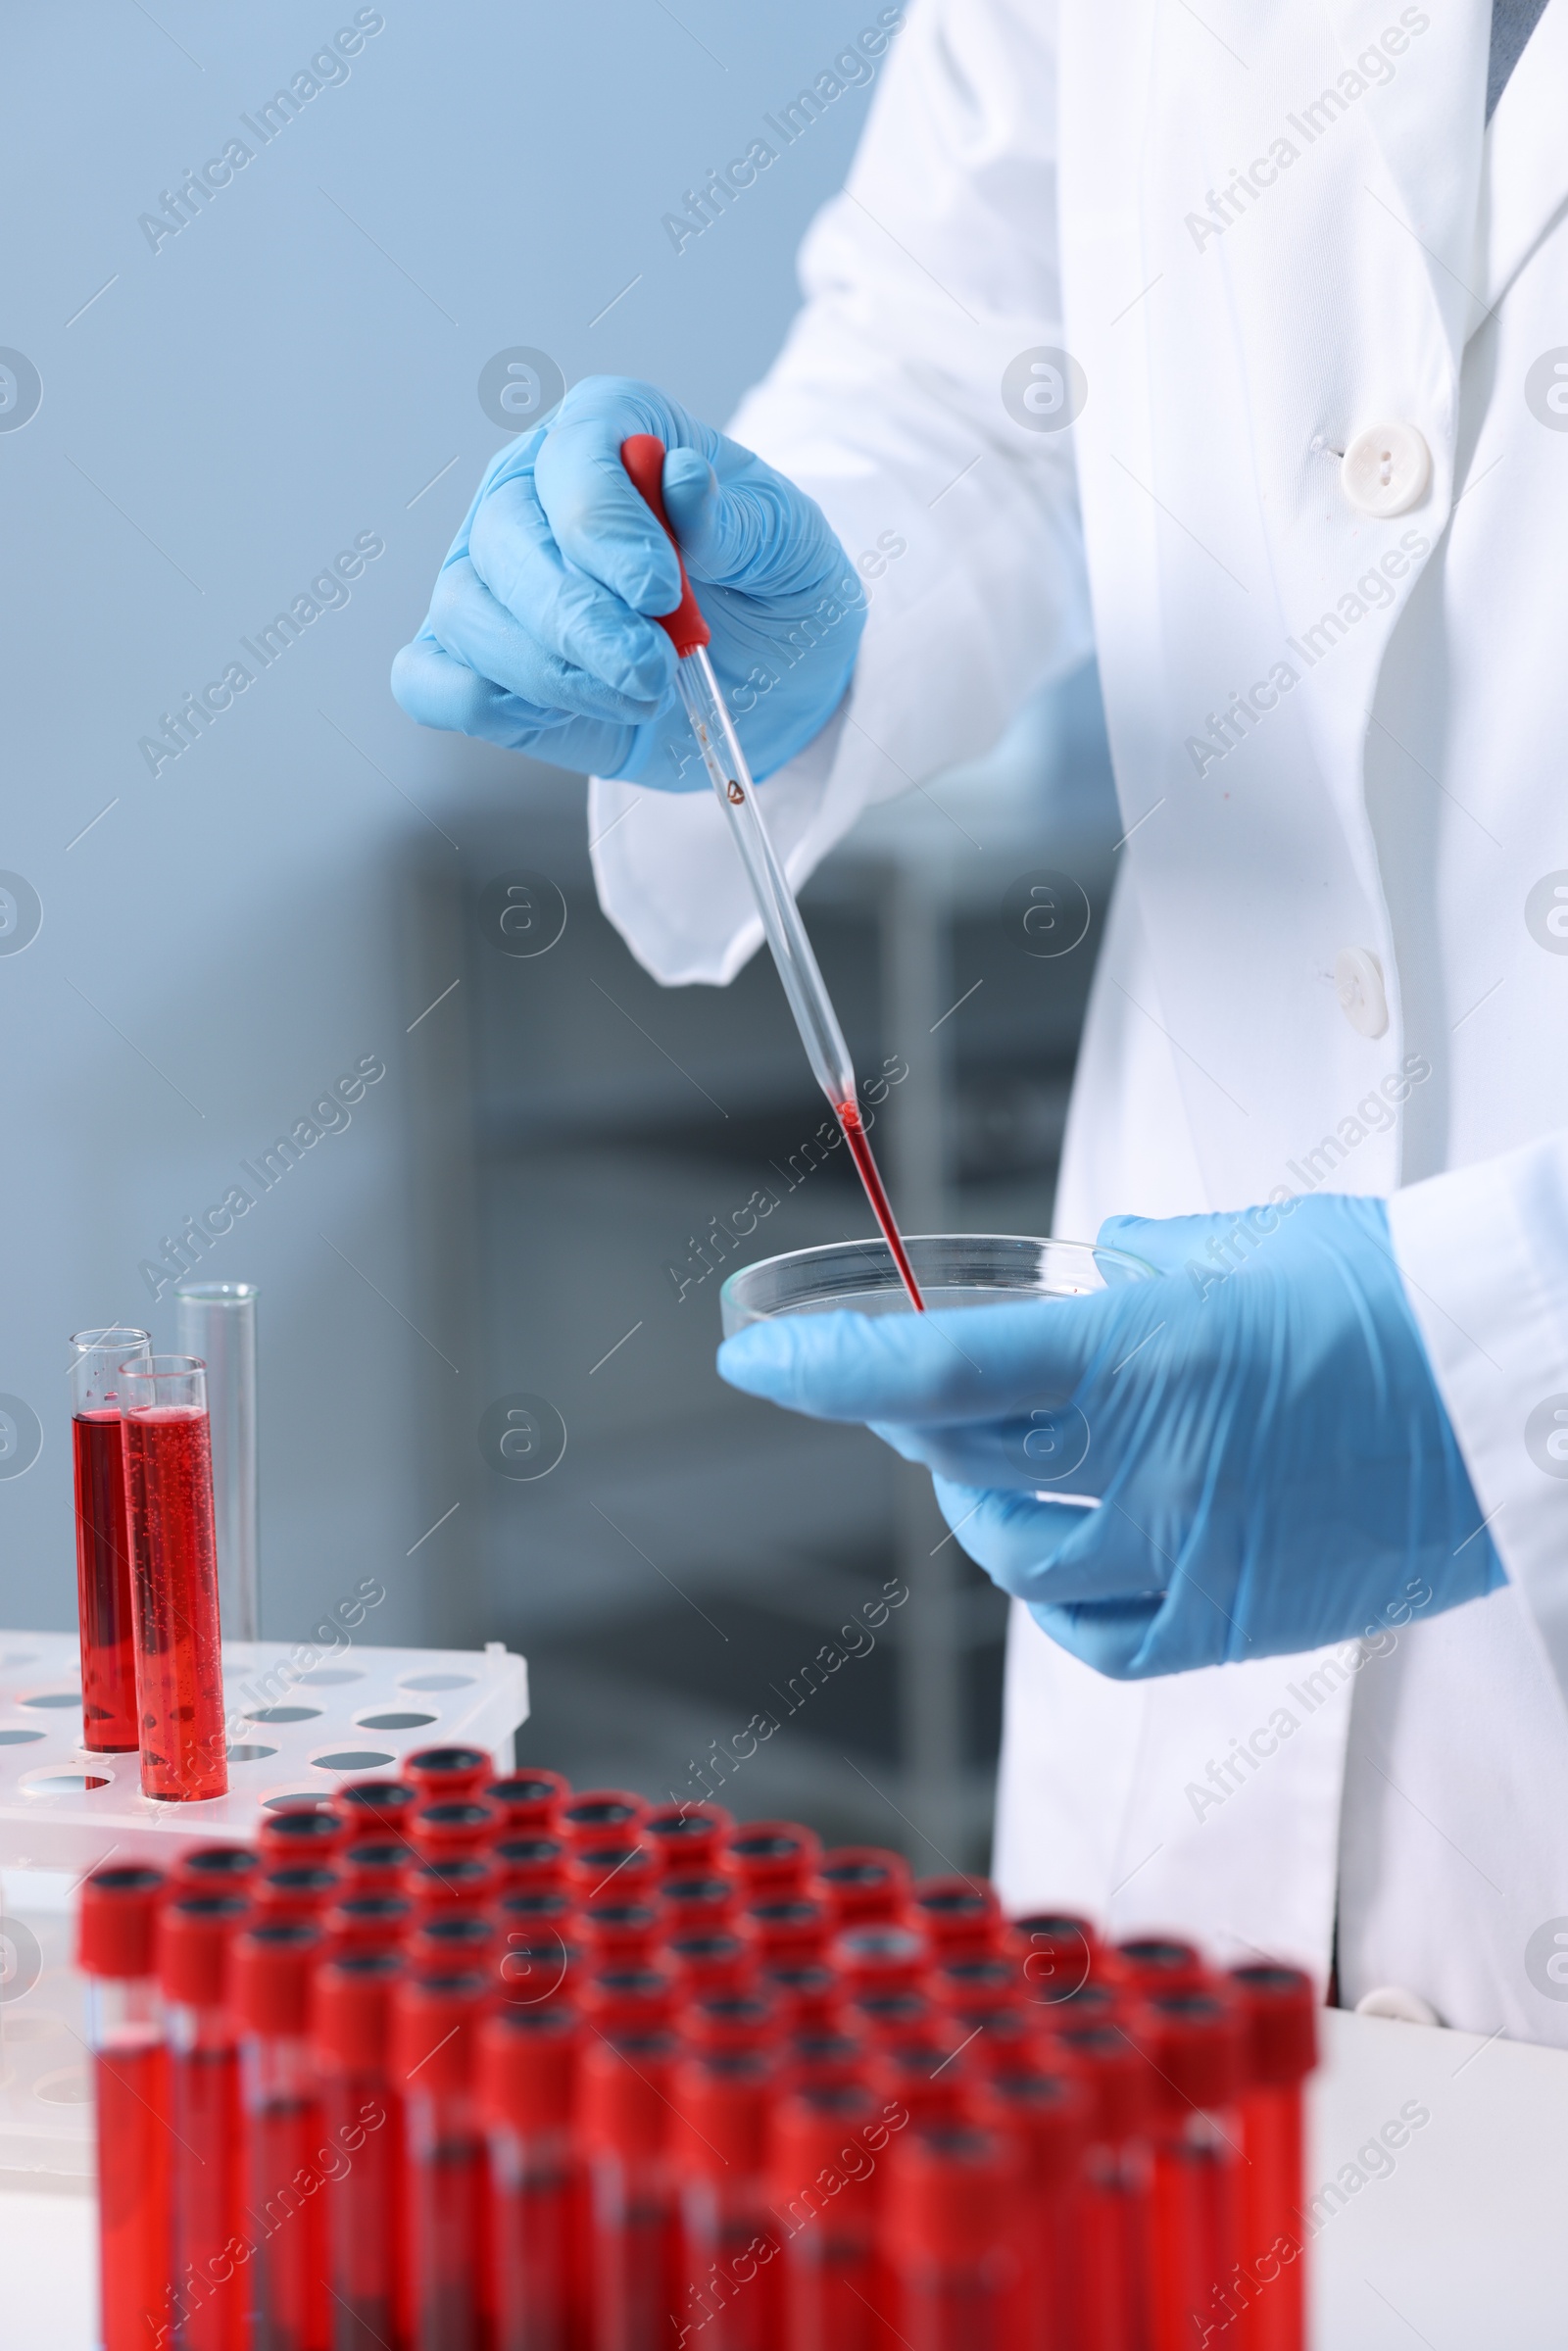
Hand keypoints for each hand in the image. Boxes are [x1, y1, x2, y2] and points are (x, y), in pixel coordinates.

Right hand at [391, 375, 864, 786]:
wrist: (767, 673)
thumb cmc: (771, 587)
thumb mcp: (790, 544)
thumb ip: (738, 518)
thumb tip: (681, 481)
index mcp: (606, 432)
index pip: (574, 456)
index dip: (606, 528)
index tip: (661, 593)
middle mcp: (528, 492)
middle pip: (506, 538)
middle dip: (581, 620)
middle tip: (654, 669)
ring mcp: (489, 576)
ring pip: (466, 611)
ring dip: (552, 671)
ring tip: (638, 694)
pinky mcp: (474, 660)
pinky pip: (430, 679)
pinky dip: (482, 702)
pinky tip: (564, 711)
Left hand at [717, 1195, 1503, 1677]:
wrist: (1517, 1392)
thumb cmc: (1392, 1298)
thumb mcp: (1247, 1245)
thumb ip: (1146, 1264)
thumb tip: (1099, 1269)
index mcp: (1145, 1355)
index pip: (941, 1368)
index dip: (830, 1367)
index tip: (757, 1356)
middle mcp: (1152, 1466)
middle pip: (964, 1457)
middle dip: (907, 1420)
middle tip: (897, 1391)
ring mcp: (1190, 1557)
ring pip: (1017, 1554)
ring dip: (978, 1504)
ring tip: (992, 1465)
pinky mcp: (1234, 1621)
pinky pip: (1096, 1634)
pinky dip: (1057, 1593)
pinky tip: (1062, 1554)